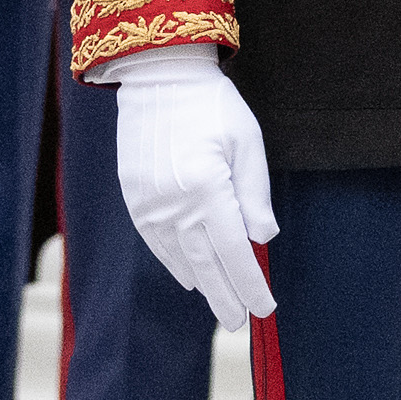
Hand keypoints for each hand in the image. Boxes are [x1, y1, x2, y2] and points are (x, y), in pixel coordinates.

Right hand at [105, 45, 274, 322]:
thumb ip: (255, 194)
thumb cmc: (211, 106)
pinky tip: (189, 276)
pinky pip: (156, 242)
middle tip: (241, 323)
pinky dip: (174, 263)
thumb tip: (262, 239)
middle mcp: (175, 202)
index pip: (235, 251)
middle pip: (206, 264)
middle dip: (226, 297)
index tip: (265, 308)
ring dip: (202, 284)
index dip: (251, 284)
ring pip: (179, 258)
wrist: (157, 76)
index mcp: (208, 187)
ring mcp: (150, 203)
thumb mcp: (247, 142)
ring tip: (221, 306)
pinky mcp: (134, 197)